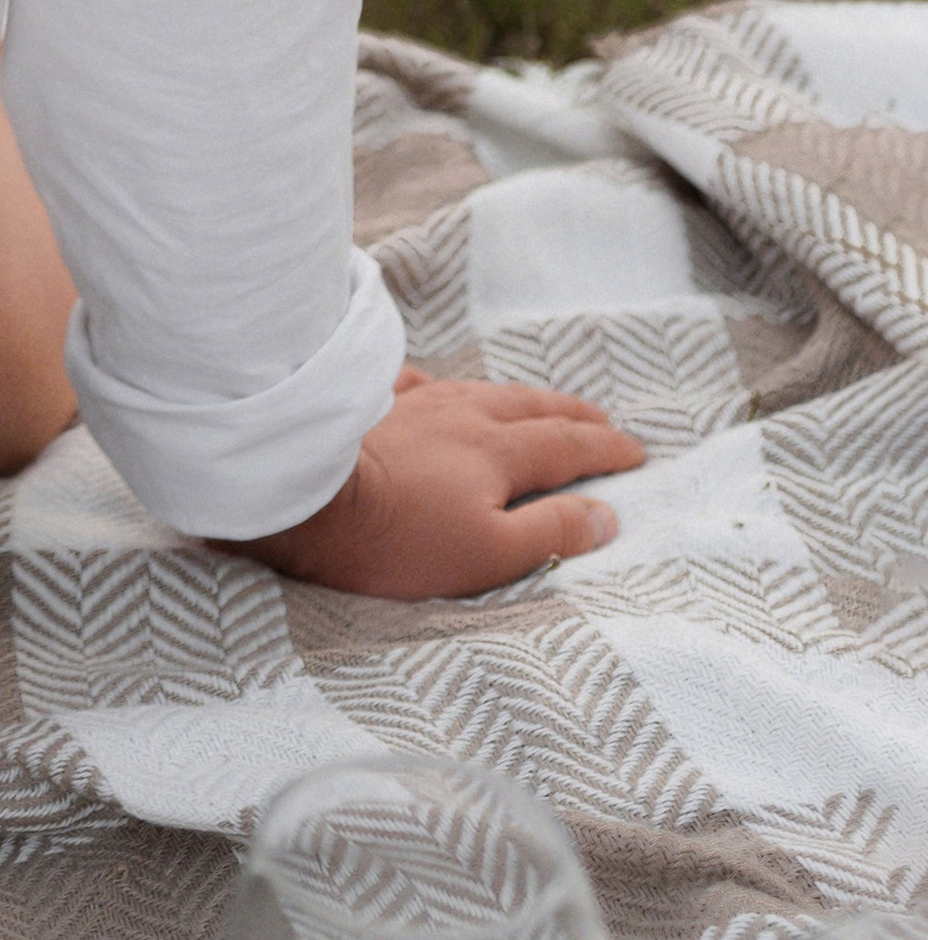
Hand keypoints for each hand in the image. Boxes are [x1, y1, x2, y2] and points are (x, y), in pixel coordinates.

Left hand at [235, 366, 644, 599]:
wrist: (302, 492)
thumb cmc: (397, 535)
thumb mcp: (487, 553)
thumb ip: (551, 533)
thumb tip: (607, 515)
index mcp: (498, 451)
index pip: (568, 447)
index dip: (606, 450)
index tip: (636, 452)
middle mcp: (463, 414)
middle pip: (530, 408)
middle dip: (572, 414)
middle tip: (600, 419)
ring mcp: (414, 403)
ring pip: (480, 392)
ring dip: (518, 398)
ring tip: (535, 403)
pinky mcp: (370, 403)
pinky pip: (417, 385)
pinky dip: (442, 389)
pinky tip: (434, 388)